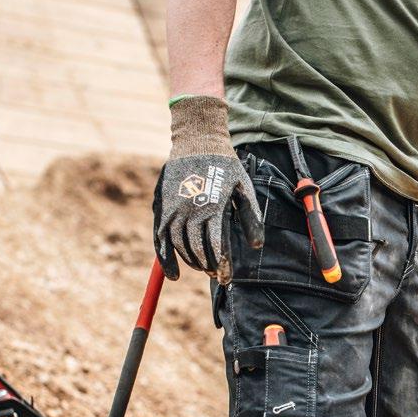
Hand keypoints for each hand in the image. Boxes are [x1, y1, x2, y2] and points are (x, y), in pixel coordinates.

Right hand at [153, 96, 263, 283]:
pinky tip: (173, 273)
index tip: (227, 276)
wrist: (198, 139)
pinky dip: (165, 257)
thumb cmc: (226, 165)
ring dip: (190, 262)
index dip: (222, 264)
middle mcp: (190, 208)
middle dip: (208, 266)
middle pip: (197, 248)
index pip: (216, 246)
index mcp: (213, 205)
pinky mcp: (162, 205)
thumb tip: (257, 247)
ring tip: (202, 268)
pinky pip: (160, 237)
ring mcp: (173, 206)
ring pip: (179, 245)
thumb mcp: (244, 188)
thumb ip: (251, 218)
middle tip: (217, 274)